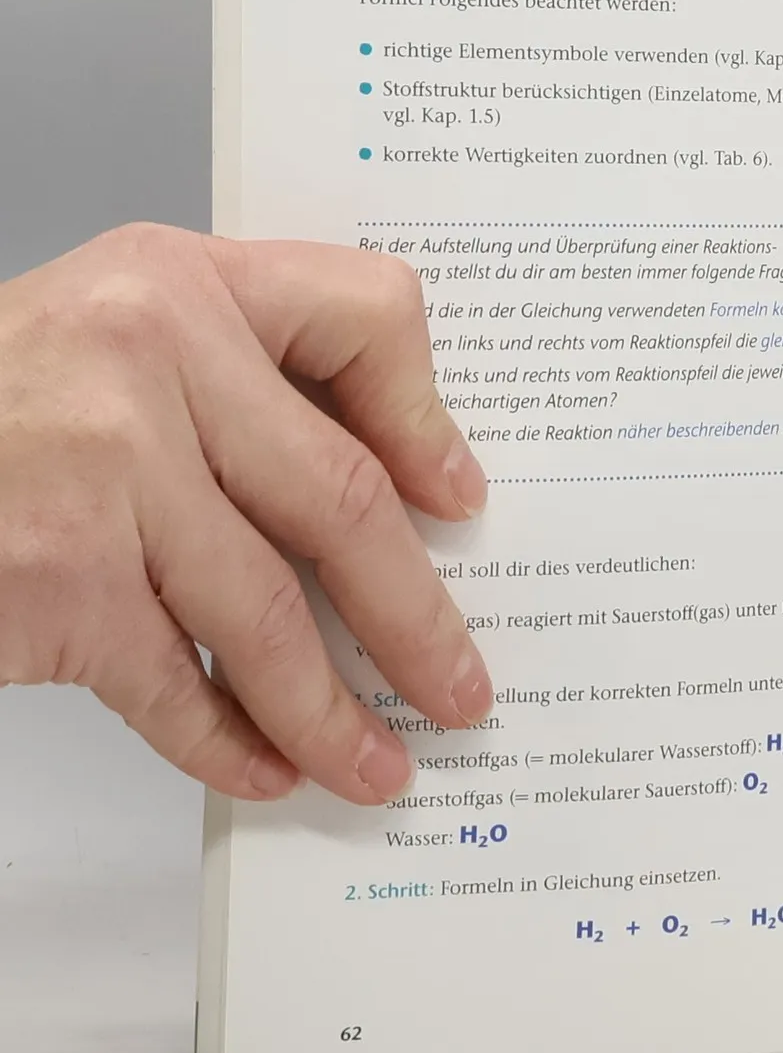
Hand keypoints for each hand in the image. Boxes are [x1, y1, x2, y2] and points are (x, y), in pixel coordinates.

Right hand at [0, 226, 492, 803]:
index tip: (460, 502)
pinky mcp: (51, 577)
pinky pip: (174, 684)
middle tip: (459, 685)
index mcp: (177, 282)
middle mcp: (147, 355)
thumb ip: (228, 386)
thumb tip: (387, 500)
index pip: (362, 316)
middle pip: (343, 500)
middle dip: (415, 617)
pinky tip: (267, 770)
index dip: (428, 420)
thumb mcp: (103, 341)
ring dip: (334, 712)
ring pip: (268, 615)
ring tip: (378, 764)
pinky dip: (229, 743)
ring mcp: (99, 468)